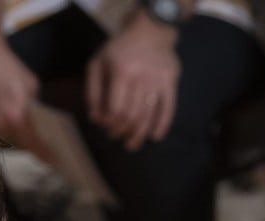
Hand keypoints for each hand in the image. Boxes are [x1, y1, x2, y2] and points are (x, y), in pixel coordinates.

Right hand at [0, 38, 42, 148]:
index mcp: (16, 117)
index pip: (33, 143)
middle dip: (31, 144)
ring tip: (25, 131)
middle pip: (19, 144)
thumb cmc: (7, 68)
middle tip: (43, 147)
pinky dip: (2, 127)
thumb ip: (35, 106)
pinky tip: (7, 119)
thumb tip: (37, 118)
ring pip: (6, 138)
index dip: (44, 153)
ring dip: (16, 135)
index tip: (53, 160)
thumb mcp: (31, 85)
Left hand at [86, 10, 179, 150]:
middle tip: (116, 137)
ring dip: (139, 135)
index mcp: (122, 73)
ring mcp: (159, 81)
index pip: (116, 109)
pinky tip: (156, 137)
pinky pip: (168, 108)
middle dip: (121, 131)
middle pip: (132, 116)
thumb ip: (93, 91)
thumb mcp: (97, 64)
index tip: (105, 127)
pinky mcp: (171, 82)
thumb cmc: (119, 49)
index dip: (109, 124)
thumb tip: (95, 118)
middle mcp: (142, 78)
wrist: (151, 30)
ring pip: (149, 116)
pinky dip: (162, 125)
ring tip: (131, 145)